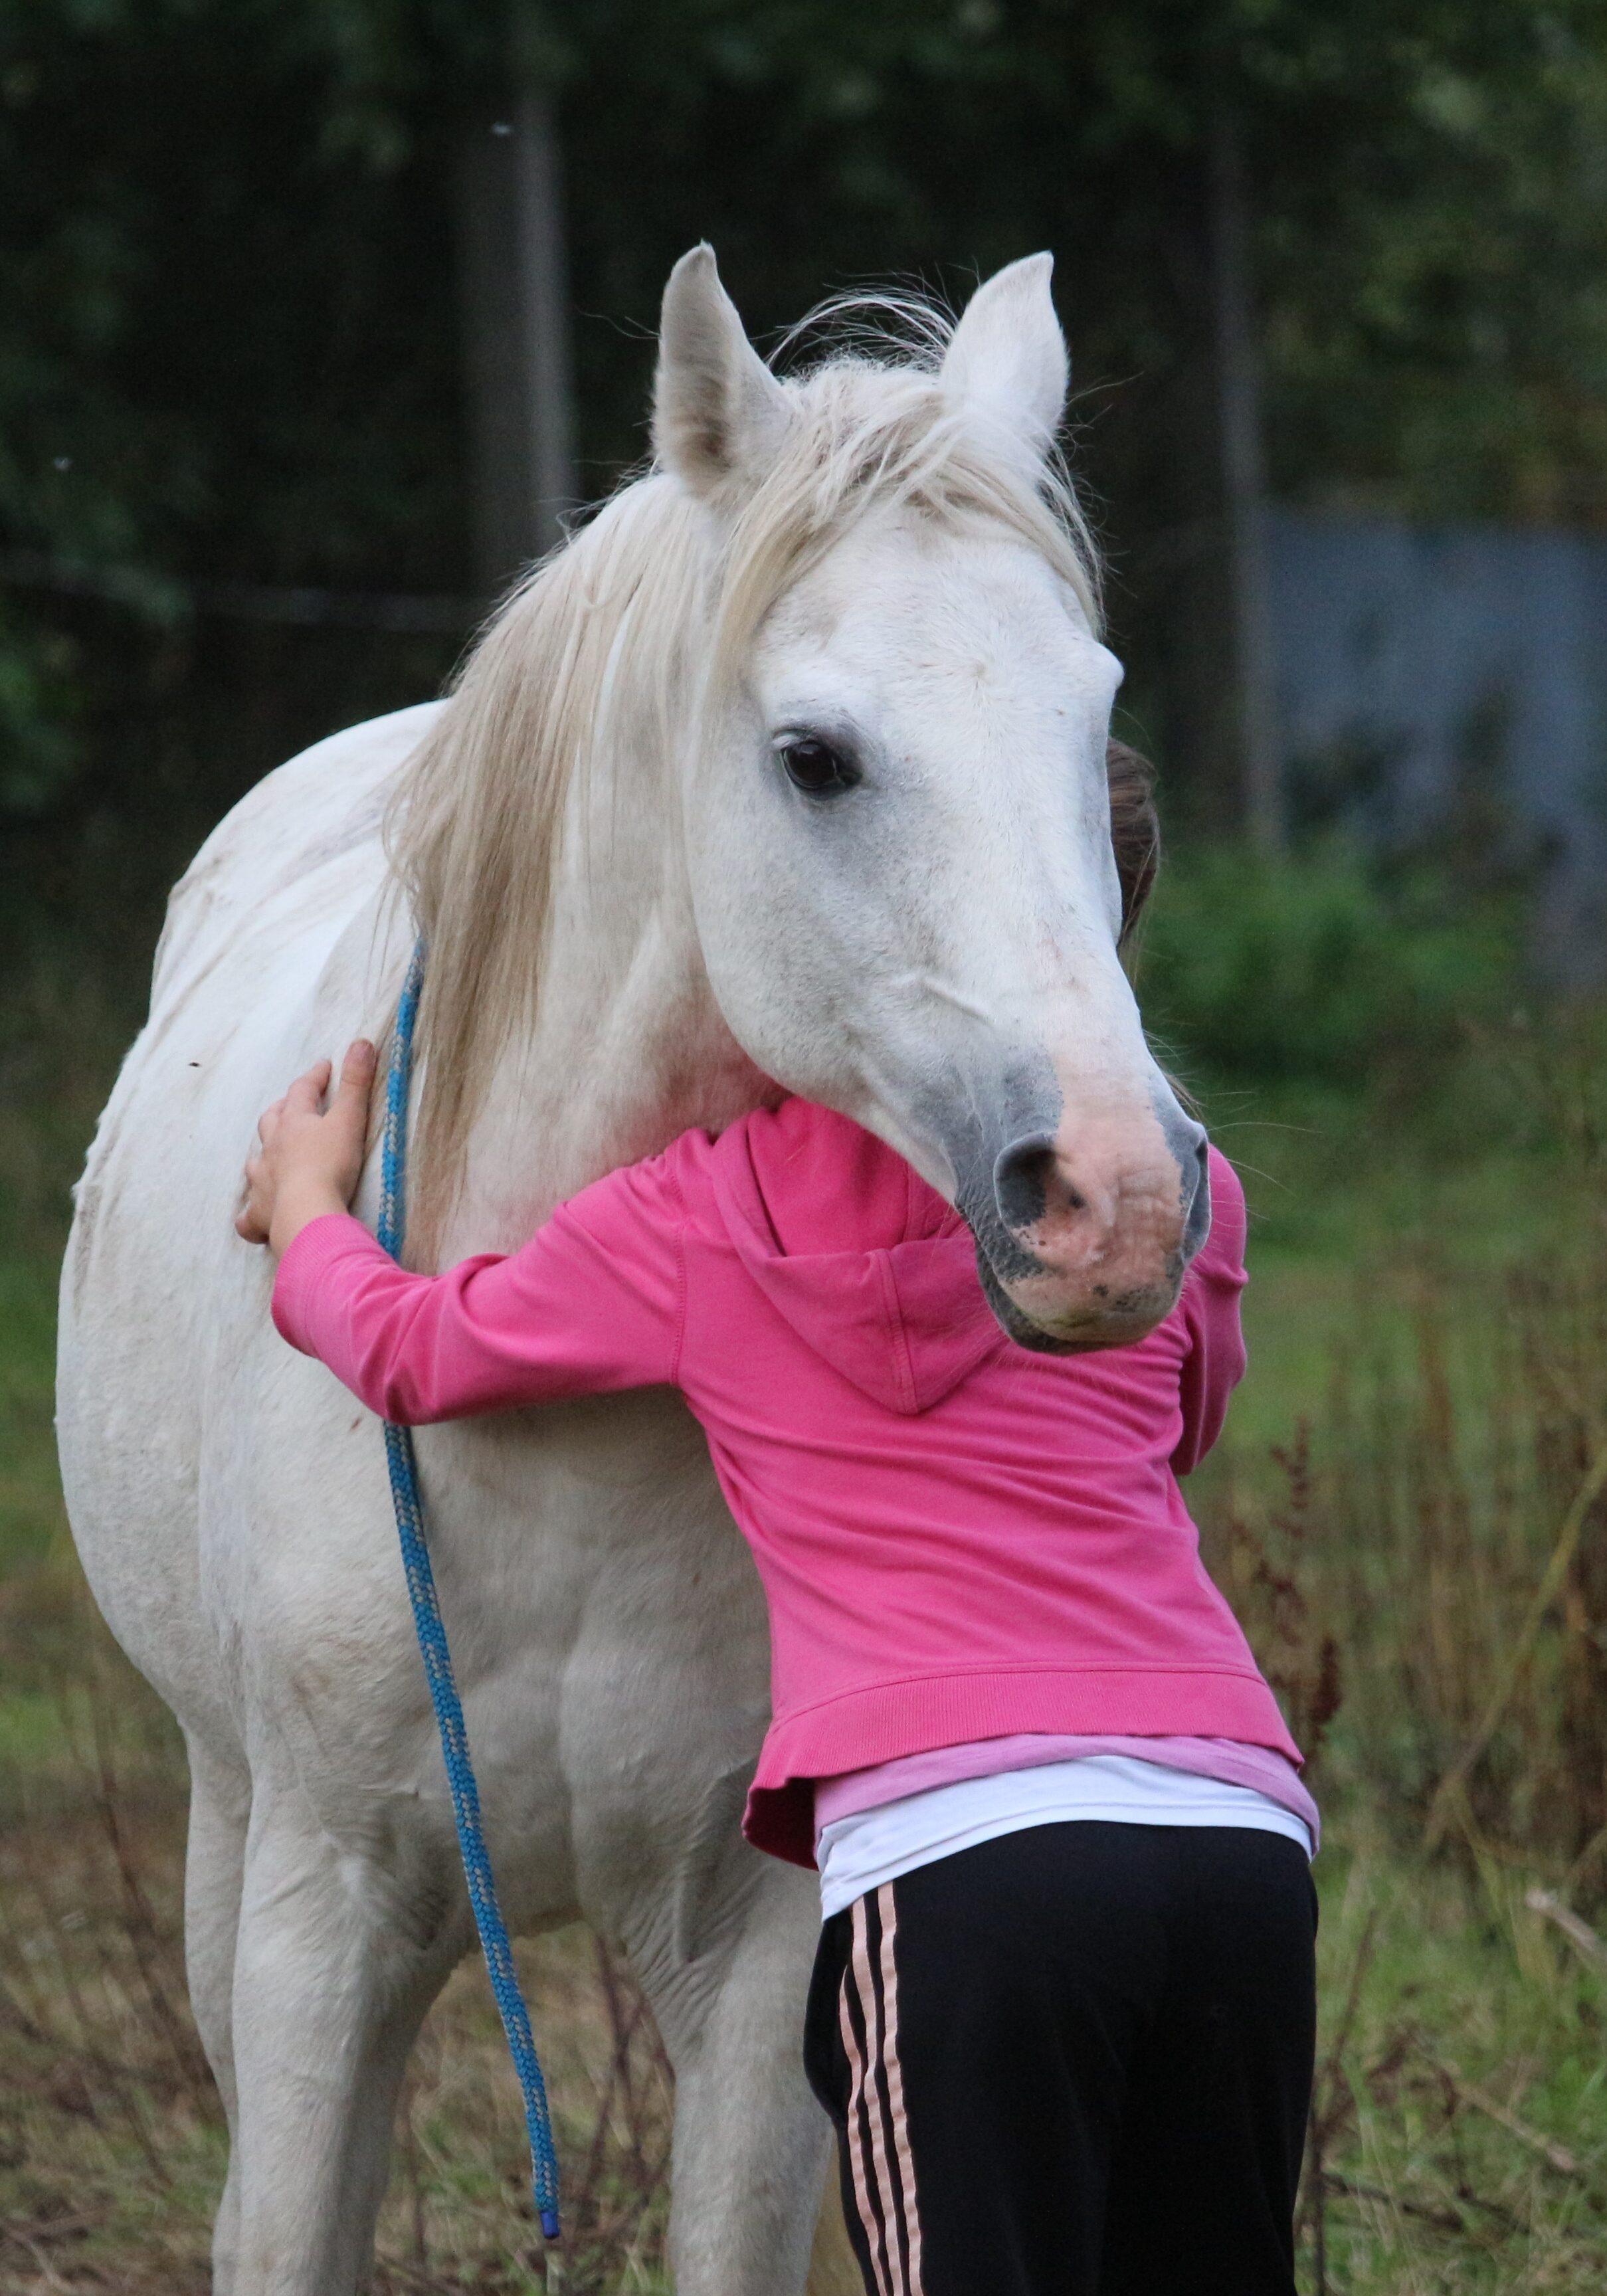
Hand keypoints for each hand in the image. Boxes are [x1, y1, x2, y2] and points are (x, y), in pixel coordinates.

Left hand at [236, 1039, 377, 1253]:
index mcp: (293, 1123)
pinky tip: (257, 1215)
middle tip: (293, 1106)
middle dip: (282, 1110)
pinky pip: (249, 1215)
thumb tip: (362, 1042)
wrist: (307, 1213)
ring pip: (257, 1162)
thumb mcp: (350, 1120)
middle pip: (271, 1121)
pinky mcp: (260, 1214)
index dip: (315, 1077)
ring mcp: (262, 1181)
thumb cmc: (331, 1166)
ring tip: (274, 1155)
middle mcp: (272, 1148)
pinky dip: (252, 1213)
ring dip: (265, 1156)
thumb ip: (357, 1082)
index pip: (302, 1090)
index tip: (325, 1067)